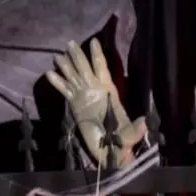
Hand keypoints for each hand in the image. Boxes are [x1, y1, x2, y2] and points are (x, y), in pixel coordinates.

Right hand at [44, 39, 144, 168]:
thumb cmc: (121, 142)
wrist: (109, 153)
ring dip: (66, 65)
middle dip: (78, 56)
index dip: (97, 56)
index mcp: (109, 93)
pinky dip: (58, 82)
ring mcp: (84, 96)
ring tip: (58, 55)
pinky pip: (65, 90)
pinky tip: (49, 73)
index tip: (94, 42)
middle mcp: (95, 91)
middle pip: (85, 69)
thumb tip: (146, 122)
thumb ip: (136, 129)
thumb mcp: (130, 135)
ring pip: (73, 76)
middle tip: (70, 42)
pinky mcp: (74, 105)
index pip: (102, 70)